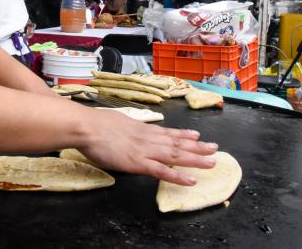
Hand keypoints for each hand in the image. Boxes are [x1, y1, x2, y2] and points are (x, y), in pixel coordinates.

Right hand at [77, 109, 216, 185]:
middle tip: (215, 148)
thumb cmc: (95, 124)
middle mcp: (147, 138)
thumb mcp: (116, 122)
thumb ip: (125, 129)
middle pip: (177, 143)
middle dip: (197, 147)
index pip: (167, 132)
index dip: (183, 135)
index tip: (197, 135)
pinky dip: (178, 176)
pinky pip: (162, 171)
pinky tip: (191, 180)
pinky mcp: (138, 163)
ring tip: (212, 162)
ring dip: (195, 159)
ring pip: (175, 156)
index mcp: (141, 129)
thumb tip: (125, 130)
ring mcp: (145, 151)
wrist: (87, 127)